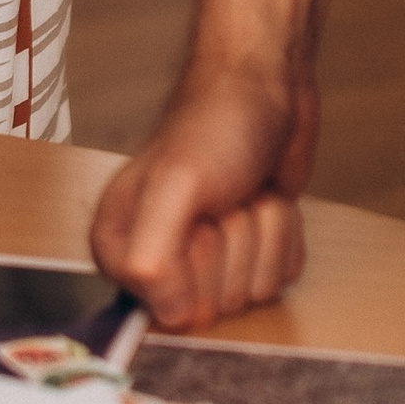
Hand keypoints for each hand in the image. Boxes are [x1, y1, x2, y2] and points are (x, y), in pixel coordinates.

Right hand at [90, 61, 314, 329]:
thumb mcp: (175, 185)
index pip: (167, 310)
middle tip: (223, 198)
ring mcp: (209, 259)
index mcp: (119, 247)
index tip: (196, 222)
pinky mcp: (251, 252)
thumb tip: (170, 317)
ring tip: (243, 190)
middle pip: (216, 305)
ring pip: (253, 292)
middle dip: (235, 246)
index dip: (194, 268)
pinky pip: (281, 277)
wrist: (267, 86)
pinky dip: (285, 235)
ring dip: (263, 234)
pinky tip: (265, 196)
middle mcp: (159, 259)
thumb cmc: (214, 123)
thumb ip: (154, 255)